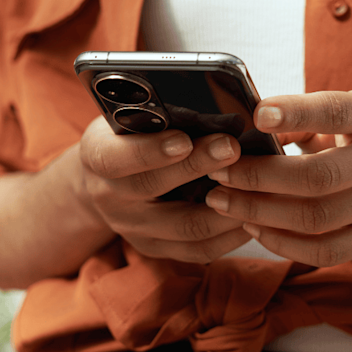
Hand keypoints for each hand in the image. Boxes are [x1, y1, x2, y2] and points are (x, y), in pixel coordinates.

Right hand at [76, 116, 250, 262]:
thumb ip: (156, 112)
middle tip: (232, 148)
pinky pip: (198, 251)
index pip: (115, 157)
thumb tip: (212, 101)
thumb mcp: (126, 116)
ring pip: (185, 227)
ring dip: (225, 205)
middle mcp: (109, 196)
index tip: (183, 139)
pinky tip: (253, 211)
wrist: (102, 182)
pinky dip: (231, 234)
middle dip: (197, 166)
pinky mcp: (156, 248)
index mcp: (96, 155)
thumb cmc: (126, 135)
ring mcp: (133, 228)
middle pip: (154, 188)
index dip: (149, 151)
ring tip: (255, 182)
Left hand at [204, 90, 351, 266]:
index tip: (256, 114)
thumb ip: (296, 121)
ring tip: (223, 201)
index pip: (336, 112)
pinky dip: (281, 243)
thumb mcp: (339, 117)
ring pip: (316, 218)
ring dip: (260, 211)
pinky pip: (324, 252)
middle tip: (218, 172)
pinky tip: (251, 227)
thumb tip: (245, 133)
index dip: (296, 114)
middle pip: (319, 176)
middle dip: (259, 176)